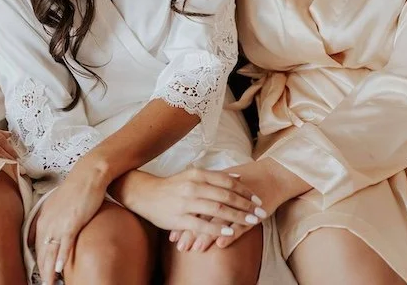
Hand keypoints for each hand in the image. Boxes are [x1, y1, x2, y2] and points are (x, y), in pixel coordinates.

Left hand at [33, 161, 109, 282]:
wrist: (89, 174)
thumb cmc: (76, 188)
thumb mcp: (57, 203)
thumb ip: (50, 218)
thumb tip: (51, 229)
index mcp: (43, 218)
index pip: (37, 246)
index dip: (38, 262)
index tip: (40, 273)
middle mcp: (47, 222)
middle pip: (42, 253)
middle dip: (42, 271)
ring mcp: (59, 223)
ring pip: (51, 253)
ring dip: (49, 271)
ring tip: (50, 284)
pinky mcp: (72, 223)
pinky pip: (65, 245)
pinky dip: (61, 258)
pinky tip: (59, 269)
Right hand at [124, 168, 263, 237]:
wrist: (144, 195)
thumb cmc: (172, 186)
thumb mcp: (192, 175)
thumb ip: (215, 176)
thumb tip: (239, 176)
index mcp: (198, 175)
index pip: (227, 182)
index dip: (245, 191)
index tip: (258, 199)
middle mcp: (193, 186)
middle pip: (226, 196)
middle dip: (246, 205)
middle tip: (261, 213)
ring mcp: (186, 202)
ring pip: (217, 210)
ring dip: (237, 217)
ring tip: (252, 222)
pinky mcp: (179, 218)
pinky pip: (202, 225)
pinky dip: (217, 229)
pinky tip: (230, 232)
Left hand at [170, 159, 306, 251]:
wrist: (274, 174)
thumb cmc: (248, 176)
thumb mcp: (225, 178)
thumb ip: (210, 187)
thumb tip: (192, 198)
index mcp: (216, 184)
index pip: (196, 204)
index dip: (185, 218)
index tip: (174, 234)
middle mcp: (225, 193)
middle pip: (204, 213)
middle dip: (191, 231)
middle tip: (180, 245)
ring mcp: (240, 203)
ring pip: (220, 221)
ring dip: (206, 236)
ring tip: (195, 248)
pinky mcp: (253, 212)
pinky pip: (240, 225)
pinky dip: (229, 234)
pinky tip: (220, 244)